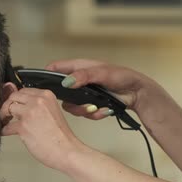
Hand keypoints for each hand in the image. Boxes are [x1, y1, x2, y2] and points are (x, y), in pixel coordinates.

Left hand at [0, 86, 85, 171]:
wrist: (67, 151)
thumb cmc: (60, 136)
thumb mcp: (51, 112)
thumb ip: (37, 105)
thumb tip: (21, 102)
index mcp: (46, 95)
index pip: (24, 90)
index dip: (17, 99)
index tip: (14, 105)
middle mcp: (38, 101)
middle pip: (13, 96)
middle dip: (8, 105)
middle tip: (7, 114)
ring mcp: (29, 113)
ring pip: (7, 107)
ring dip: (3, 115)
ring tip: (5, 122)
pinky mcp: (23, 127)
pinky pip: (6, 126)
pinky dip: (4, 130)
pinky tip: (6, 132)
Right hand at [45, 59, 160, 119]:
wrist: (136, 93)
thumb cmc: (122, 76)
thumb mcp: (102, 73)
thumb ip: (83, 75)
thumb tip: (66, 82)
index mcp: (78, 68)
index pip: (55, 69)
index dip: (46, 76)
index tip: (44, 87)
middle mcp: (78, 81)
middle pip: (60, 93)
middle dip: (69, 101)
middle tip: (80, 103)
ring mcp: (83, 94)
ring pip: (71, 106)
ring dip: (83, 110)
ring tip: (96, 108)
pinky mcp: (90, 105)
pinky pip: (84, 113)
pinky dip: (94, 114)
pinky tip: (104, 110)